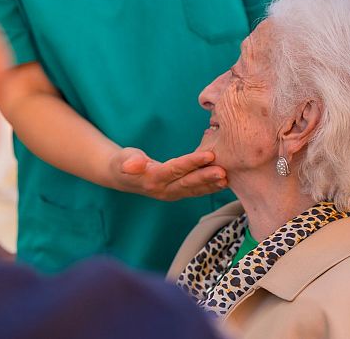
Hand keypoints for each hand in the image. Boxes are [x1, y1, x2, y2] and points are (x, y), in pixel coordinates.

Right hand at [108, 148, 227, 200]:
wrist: (122, 177)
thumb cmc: (123, 163)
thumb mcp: (122, 159)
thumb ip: (129, 161)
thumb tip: (132, 165)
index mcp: (152, 180)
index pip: (175, 170)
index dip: (191, 163)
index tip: (208, 156)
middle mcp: (164, 190)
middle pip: (188, 183)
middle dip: (206, 177)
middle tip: (224, 171)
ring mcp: (172, 193)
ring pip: (194, 189)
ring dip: (211, 184)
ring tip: (227, 178)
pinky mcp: (178, 192)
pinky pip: (196, 191)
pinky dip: (209, 187)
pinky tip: (224, 182)